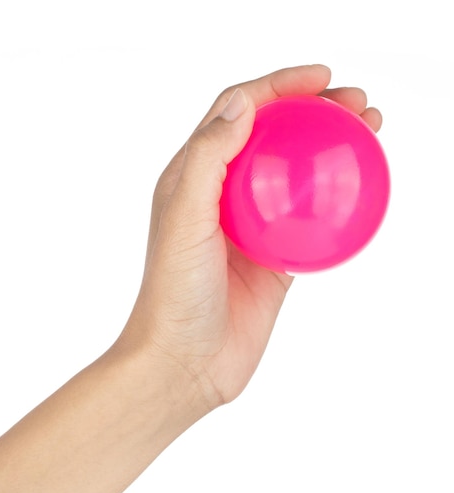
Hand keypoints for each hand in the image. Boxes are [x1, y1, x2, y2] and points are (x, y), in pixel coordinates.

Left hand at [119, 64, 382, 417]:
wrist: (186, 363)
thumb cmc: (174, 295)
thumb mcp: (182, 220)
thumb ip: (207, 159)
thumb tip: (241, 104)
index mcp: (193, 177)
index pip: (238, 113)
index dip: (278, 85)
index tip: (320, 78)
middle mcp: (222, 197)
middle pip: (275, 137)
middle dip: (315, 111)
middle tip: (357, 104)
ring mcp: (252, 229)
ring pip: (298, 177)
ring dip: (331, 150)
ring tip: (369, 133)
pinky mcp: (275, 261)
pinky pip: (312, 223)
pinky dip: (336, 203)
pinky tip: (360, 193)